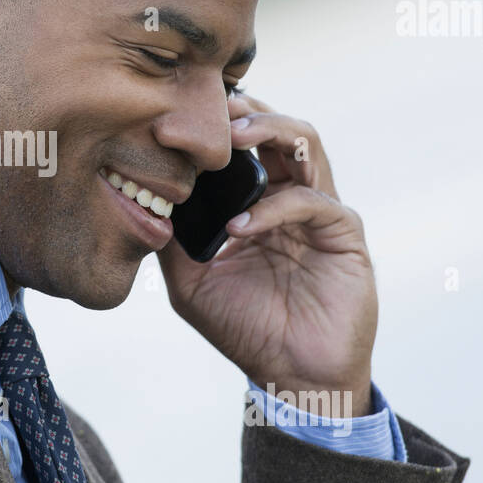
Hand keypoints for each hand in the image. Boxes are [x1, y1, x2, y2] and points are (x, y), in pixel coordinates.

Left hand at [156, 92, 377, 416]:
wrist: (292, 376)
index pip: (243, 145)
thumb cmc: (245, 328)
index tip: (177, 116)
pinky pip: (313, 202)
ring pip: (305, 144)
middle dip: (244, 110)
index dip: (217, 124)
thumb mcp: (190, 283)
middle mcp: (290, 197)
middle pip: (276, 128)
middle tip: (210, 106)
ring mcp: (320, 212)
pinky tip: (240, 227)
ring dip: (269, 130)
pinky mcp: (344, 234)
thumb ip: (170, 241)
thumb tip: (138, 201)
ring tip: (232, 137)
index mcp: (259, 202)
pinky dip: (274, 208)